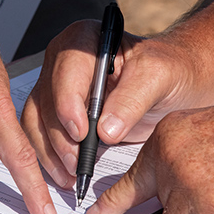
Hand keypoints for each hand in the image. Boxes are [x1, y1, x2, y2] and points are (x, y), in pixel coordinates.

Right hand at [21, 20, 199, 188]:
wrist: (176, 83)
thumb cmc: (169, 71)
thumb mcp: (159, 78)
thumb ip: (132, 100)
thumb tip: (105, 130)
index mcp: (85, 39)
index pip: (66, 70)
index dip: (68, 103)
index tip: (81, 132)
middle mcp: (64, 62)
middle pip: (47, 99)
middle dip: (59, 135)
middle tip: (78, 163)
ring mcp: (57, 87)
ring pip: (37, 119)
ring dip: (50, 151)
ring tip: (72, 174)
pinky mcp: (58, 112)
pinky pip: (42, 133)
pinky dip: (50, 156)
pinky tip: (66, 173)